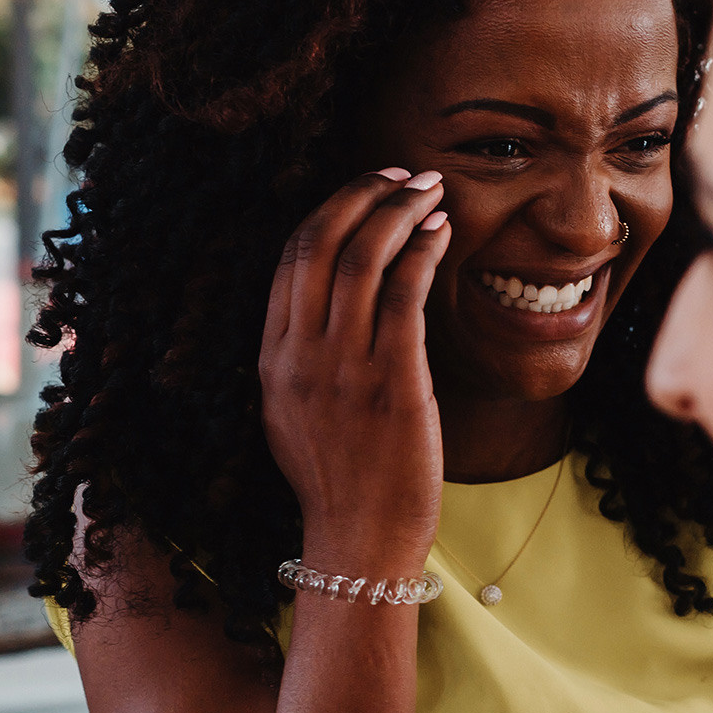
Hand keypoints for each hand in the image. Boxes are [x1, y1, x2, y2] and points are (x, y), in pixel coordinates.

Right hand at [262, 168, 450, 576]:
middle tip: (401, 173)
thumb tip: (326, 305)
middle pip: (320, 243)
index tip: (364, 188)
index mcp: (271, 358)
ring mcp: (343, 369)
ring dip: (399, 210)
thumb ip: (301, 358)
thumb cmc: (338, 481)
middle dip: (362, 193)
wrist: (359, 540)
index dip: (328, 210)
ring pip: (363, 258)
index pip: (289, 258)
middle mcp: (300, 356)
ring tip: (429, 189)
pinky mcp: (392, 384)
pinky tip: (441, 232)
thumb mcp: (293, 413)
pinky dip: (422, 251)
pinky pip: (404, 295)